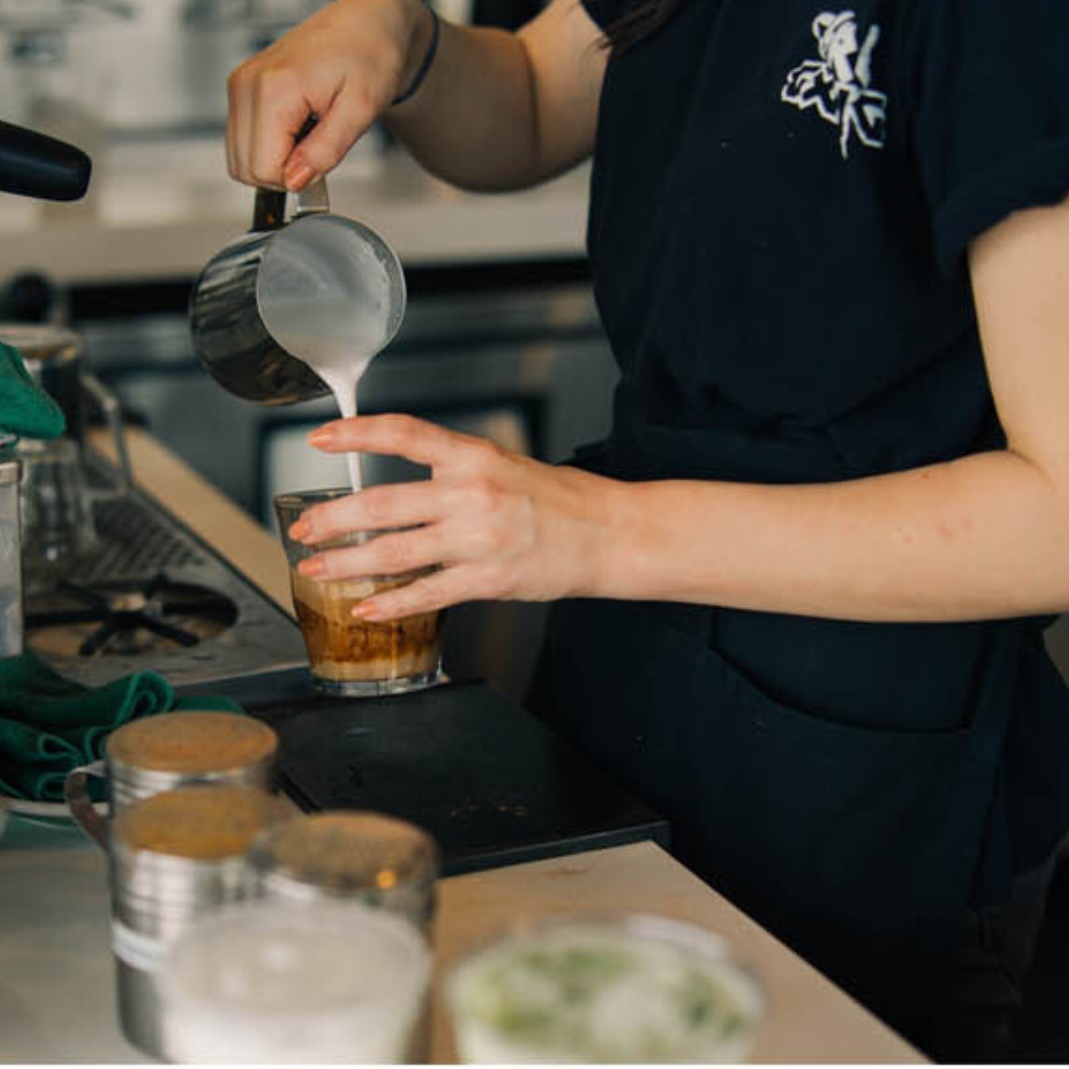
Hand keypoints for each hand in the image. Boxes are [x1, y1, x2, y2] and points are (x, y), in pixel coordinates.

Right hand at [226, 0, 429, 190]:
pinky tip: (296, 130)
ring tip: (308, 136)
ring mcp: (241, 85)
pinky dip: (270, 148)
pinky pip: (243, 142)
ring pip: (240, 160)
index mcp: (274, 88)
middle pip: (246, 168)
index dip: (296, 179)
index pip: (263, 168)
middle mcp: (248, 84)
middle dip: (284, 174)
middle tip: (317, 149)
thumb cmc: (369, 55)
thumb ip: (325, 152)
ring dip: (276, 162)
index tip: (321, 161)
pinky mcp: (242, 89)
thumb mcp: (360, 111)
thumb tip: (296, 181)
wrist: (366, 24)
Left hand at [285, 414, 620, 619]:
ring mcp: (479, 539)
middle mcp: (471, 493)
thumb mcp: (502, 464)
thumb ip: (452, 471)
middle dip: (332, 519)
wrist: (607, 533)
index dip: (355, 435)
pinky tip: (366, 608)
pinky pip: (427, 593)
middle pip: (382, 504)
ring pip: (394, 553)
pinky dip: (390, 604)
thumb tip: (399, 486)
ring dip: (345, 563)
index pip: (403, 434)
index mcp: (473, 456)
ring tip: (316, 568)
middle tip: (303, 528)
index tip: (320, 438)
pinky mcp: (489, 579)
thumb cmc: (556, 499)